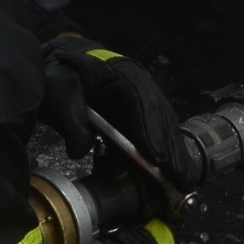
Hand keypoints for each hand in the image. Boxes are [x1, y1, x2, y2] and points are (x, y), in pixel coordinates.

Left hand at [39, 36, 200, 190]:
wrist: (62, 64)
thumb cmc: (62, 73)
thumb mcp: (59, 91)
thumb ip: (70, 119)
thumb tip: (80, 150)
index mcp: (122, 73)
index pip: (142, 102)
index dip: (151, 131)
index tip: (157, 158)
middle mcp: (140, 84)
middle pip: (160, 116)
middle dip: (171, 148)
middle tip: (180, 176)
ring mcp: (142, 98)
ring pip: (164, 125)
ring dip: (175, 153)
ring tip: (185, 179)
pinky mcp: (139, 112)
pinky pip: (157, 130)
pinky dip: (167, 150)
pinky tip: (175, 169)